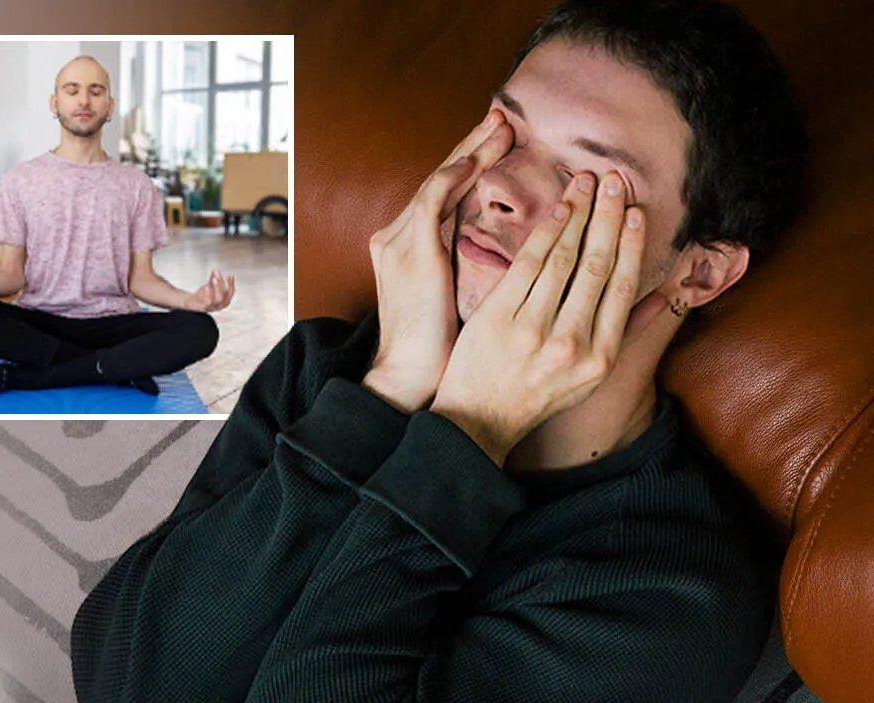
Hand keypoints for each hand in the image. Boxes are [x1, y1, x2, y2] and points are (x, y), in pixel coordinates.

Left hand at [183, 270, 235, 311]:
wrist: (191, 304)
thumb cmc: (202, 296)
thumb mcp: (209, 287)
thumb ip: (213, 279)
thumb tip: (216, 270)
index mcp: (223, 301)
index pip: (230, 293)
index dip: (231, 284)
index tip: (231, 275)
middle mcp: (219, 306)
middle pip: (224, 296)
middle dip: (222, 284)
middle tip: (218, 274)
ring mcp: (211, 308)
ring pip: (217, 299)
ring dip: (217, 288)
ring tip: (214, 279)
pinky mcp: (203, 308)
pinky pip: (207, 302)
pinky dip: (208, 294)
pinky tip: (207, 286)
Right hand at [363, 110, 513, 412]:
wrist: (409, 376)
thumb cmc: (439, 347)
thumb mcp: (456, 295)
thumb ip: (469, 263)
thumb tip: (515, 249)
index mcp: (407, 248)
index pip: (443, 194)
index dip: (472, 165)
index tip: (502, 143)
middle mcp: (396, 238)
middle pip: (439, 179)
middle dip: (473, 146)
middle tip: (503, 118)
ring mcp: (397, 243)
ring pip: (437, 182)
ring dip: (471, 152)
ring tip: (500, 127)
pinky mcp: (409, 254)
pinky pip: (432, 203)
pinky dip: (453, 178)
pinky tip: (475, 159)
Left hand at [431, 170, 667, 465]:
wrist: (477, 421)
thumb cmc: (535, 396)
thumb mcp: (589, 378)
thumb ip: (625, 335)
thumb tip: (663, 297)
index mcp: (600, 358)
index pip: (624, 289)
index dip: (632, 245)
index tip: (638, 212)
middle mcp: (571, 344)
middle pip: (597, 267)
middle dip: (609, 218)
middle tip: (616, 180)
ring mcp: (532, 331)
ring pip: (563, 260)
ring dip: (579, 215)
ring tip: (587, 183)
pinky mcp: (497, 320)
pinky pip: (526, 266)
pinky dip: (545, 232)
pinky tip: (558, 208)